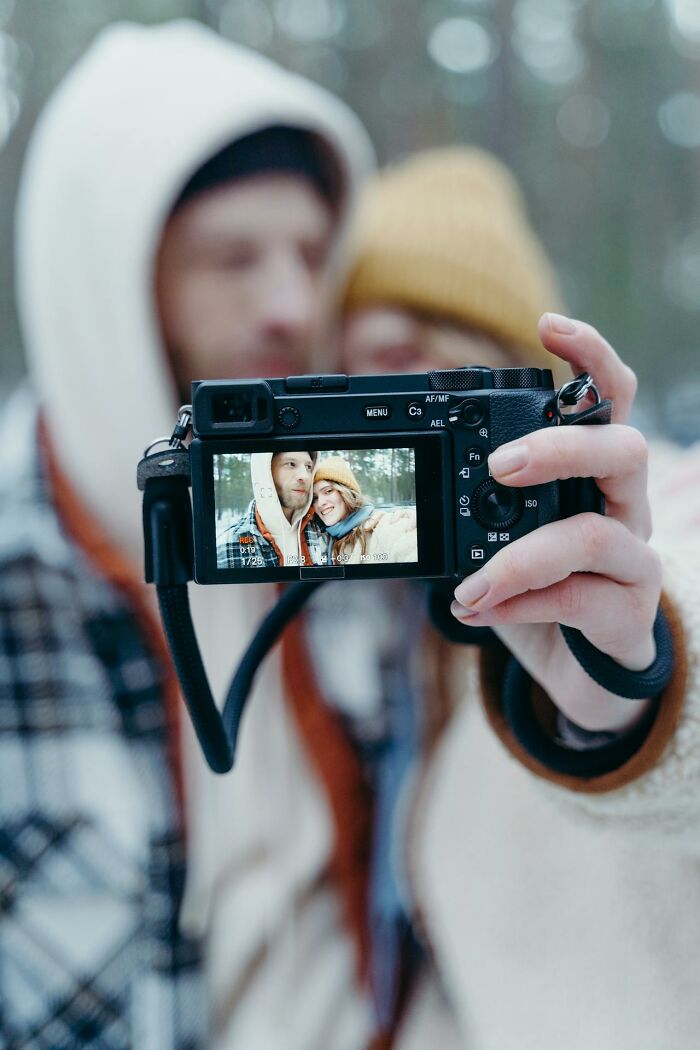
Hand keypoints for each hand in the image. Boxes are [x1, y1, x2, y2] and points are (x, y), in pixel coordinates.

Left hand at [451, 313, 662, 732]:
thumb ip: (476, 507)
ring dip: (522, 557)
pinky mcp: (629, 611)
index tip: (547, 326)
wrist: (578, 663)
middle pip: (623, 449)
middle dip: (561, 448)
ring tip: (472, 583)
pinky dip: (521, 605)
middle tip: (501, 465)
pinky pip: (578, 599)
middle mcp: (625, 505)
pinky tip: (480, 610)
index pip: (610, 398)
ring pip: (595, 534)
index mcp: (595, 473)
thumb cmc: (541, 583)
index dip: (590, 355)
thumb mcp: (506, 535)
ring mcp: (634, 558)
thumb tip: (409, 481)